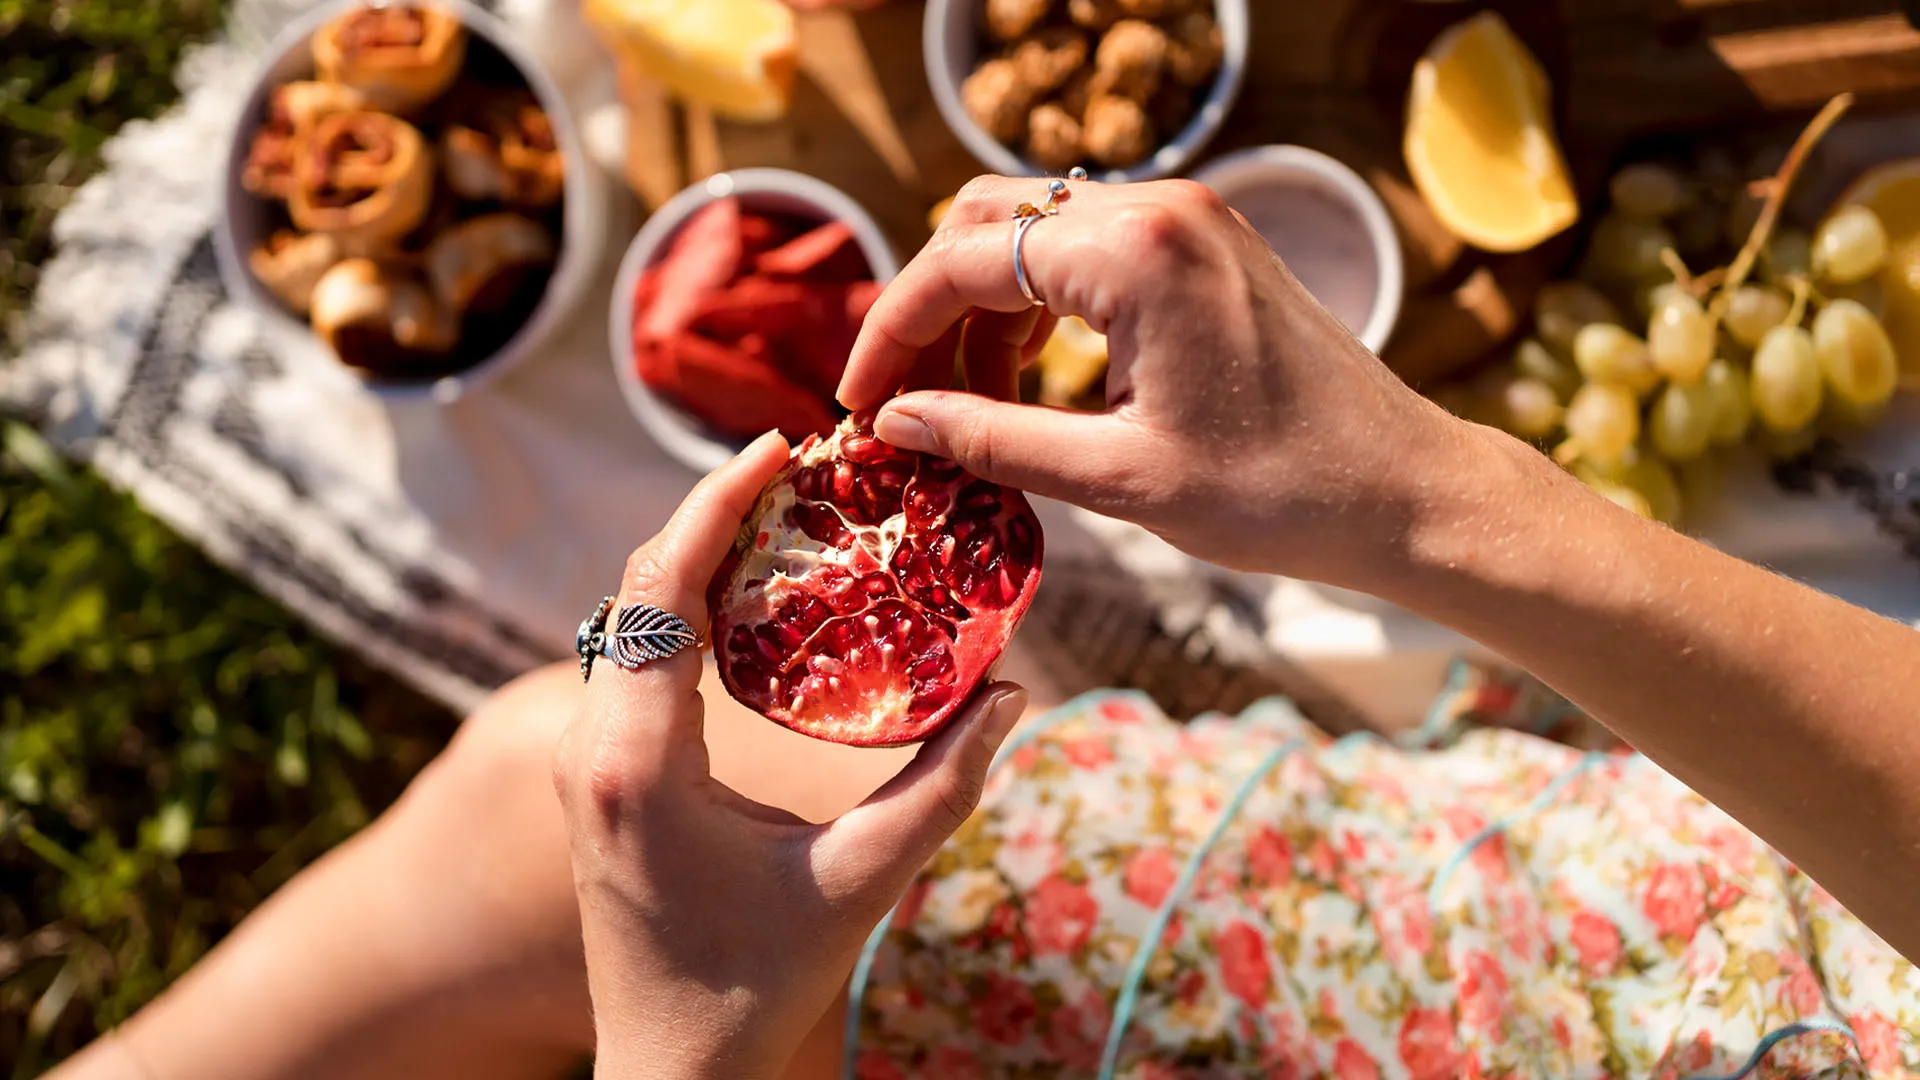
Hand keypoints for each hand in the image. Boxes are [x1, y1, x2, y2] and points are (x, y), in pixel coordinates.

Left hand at [551, 432, 1026, 1079]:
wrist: (671, 1074)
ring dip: (697, 558)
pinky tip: (754, 602)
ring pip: (627, 618)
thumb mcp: (862, 883)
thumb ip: (944, 786)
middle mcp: (589, 746)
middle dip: (713, 514)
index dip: (715, 503)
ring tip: (785, 515)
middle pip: (637, 584)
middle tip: (802, 468)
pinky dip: (686, 610)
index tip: (778, 445)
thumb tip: (1012, 691)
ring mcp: (580, 762)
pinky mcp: (594, 778)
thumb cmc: (756, 987)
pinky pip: (632, 660)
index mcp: (635, 761)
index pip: (661, 588)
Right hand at [838, 175, 1483, 591]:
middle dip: (932, 307)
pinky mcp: (1208, 246)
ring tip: (972, 408)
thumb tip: (895, 424)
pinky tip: (1033, 383)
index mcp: (1136, 252)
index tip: (859, 402)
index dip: (892, 330)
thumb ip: (993, 439)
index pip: (963, 261)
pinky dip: (1041, 308)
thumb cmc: (1277, 493)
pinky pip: (1089, 251)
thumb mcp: (1117, 478)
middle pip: (988, 221)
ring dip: (985, 312)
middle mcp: (1160, 208)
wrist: (1403, 491)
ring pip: (1035, 233)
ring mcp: (1190, 219)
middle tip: (907, 399)